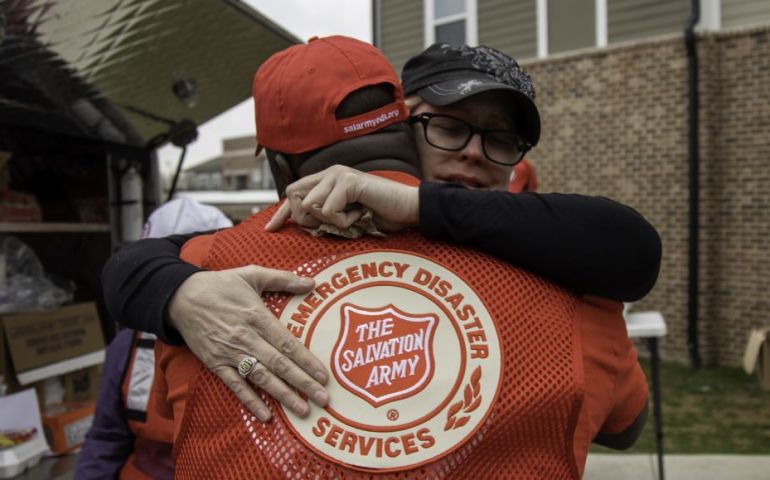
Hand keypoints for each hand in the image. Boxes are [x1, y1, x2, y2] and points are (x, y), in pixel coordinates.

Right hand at [167, 266, 327, 421]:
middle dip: (303, 383)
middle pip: (279, 365)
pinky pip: (236, 386)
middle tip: (323, 399)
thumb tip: (312, 282)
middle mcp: (246, 338)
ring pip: (261, 378)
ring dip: (283, 395)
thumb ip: (283, 278)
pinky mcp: (216, 364)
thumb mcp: (252, 274)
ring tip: (303, 410)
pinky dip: (251, 401)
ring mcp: (231, 354)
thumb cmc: (220, 285)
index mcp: (258, 317)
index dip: (306, 361)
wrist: (181, 298)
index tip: (324, 375)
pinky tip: (266, 416)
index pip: (287, 343)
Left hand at [265, 165, 418, 232]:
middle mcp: (330, 173)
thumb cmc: (380, 215)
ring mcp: (338, 174)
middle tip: (334, 223)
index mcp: (327, 180)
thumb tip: (301, 223)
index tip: (271, 229)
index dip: (282, 212)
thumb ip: (325, 215)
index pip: (293, 193)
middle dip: (307, 219)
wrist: (409, 209)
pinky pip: (329, 210)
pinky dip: (343, 221)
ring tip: (352, 217)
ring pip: (310, 205)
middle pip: (294, 197)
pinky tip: (360, 214)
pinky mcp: (348, 181)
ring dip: (330, 221)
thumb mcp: (346, 218)